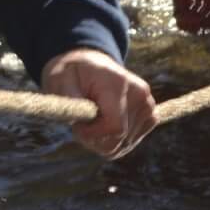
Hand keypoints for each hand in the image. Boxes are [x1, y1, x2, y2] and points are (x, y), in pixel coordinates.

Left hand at [40, 48, 156, 158]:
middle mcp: (139, 95)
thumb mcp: (59, 79)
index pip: (115, 128)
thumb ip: (69, 99)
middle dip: (95, 139)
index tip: (76, 127)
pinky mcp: (150, 115)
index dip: (93, 136)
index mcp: (118, 84)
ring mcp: (147, 105)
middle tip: (80, 124)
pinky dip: (114, 140)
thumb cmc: (72, 73)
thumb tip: (78, 118)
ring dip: (103, 140)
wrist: (90, 65)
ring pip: (124, 145)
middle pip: (119, 140)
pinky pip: (129, 142)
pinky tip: (103, 125)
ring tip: (91, 122)